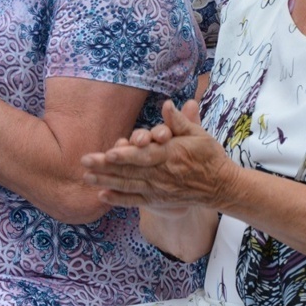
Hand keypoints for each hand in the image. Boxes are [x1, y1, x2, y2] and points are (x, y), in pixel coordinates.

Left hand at [81, 100, 238, 210]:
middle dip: (106, 167)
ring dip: (106, 181)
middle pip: (130, 171)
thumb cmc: (210, 156)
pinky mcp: (159, 200)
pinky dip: (118, 199)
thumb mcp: (199, 134)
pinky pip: (135, 200)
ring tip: (86, 177)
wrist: (221, 186)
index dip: (126, 156)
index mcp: (172, 155)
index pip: (145, 156)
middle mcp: (163, 174)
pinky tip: (102, 196)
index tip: (108, 154)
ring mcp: (159, 189)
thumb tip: (166, 105)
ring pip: (129, 185)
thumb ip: (180, 122)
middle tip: (84, 161)